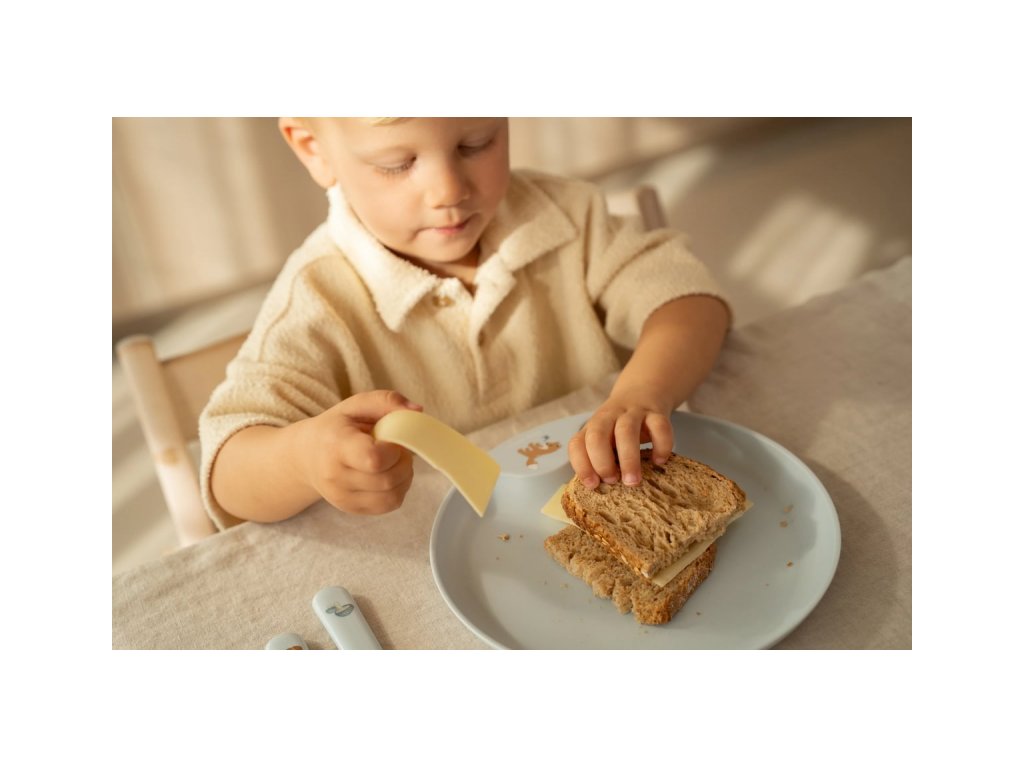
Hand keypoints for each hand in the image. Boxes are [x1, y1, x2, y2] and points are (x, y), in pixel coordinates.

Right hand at [298, 390, 422, 514]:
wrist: (307, 455)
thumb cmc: (336, 428)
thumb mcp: (356, 405)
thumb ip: (387, 401)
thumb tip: (418, 411)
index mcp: (336, 445)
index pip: (374, 459)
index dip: (394, 451)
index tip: (391, 441)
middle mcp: (335, 477)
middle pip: (388, 480)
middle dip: (404, 463)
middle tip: (397, 450)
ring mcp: (342, 497)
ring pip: (392, 496)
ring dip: (405, 478)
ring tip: (395, 462)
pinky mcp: (351, 509)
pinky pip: (389, 505)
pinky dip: (398, 490)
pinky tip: (389, 475)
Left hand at [567, 390, 673, 489]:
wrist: (643, 391)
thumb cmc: (620, 427)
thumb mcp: (606, 438)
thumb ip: (601, 458)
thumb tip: (600, 489)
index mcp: (592, 427)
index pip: (577, 444)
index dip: (581, 465)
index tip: (592, 485)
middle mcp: (608, 417)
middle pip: (597, 435)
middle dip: (602, 462)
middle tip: (613, 481)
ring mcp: (632, 412)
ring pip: (626, 431)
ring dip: (628, 459)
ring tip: (633, 481)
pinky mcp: (655, 412)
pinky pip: (659, 426)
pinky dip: (661, 445)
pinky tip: (660, 461)